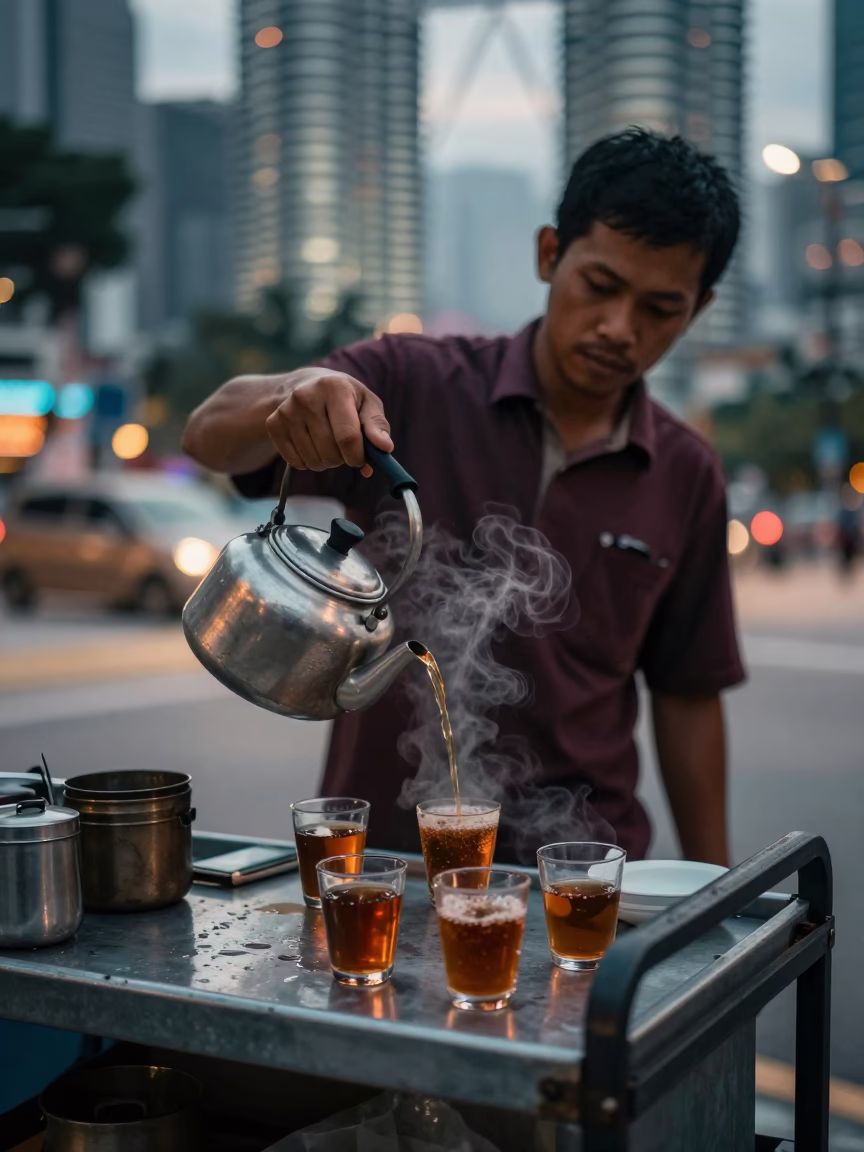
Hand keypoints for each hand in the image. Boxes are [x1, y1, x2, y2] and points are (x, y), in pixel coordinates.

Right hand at [265, 372, 392, 475]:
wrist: (307, 385)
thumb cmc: (346, 399)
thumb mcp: (367, 404)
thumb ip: (377, 425)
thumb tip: (384, 447)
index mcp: (334, 387)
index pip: (348, 438)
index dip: (357, 457)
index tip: (361, 459)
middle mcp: (306, 396)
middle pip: (330, 453)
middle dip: (342, 459)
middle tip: (343, 447)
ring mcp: (287, 410)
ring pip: (313, 461)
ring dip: (325, 462)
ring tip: (327, 443)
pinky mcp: (273, 424)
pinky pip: (296, 462)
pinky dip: (307, 462)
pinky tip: (311, 444)